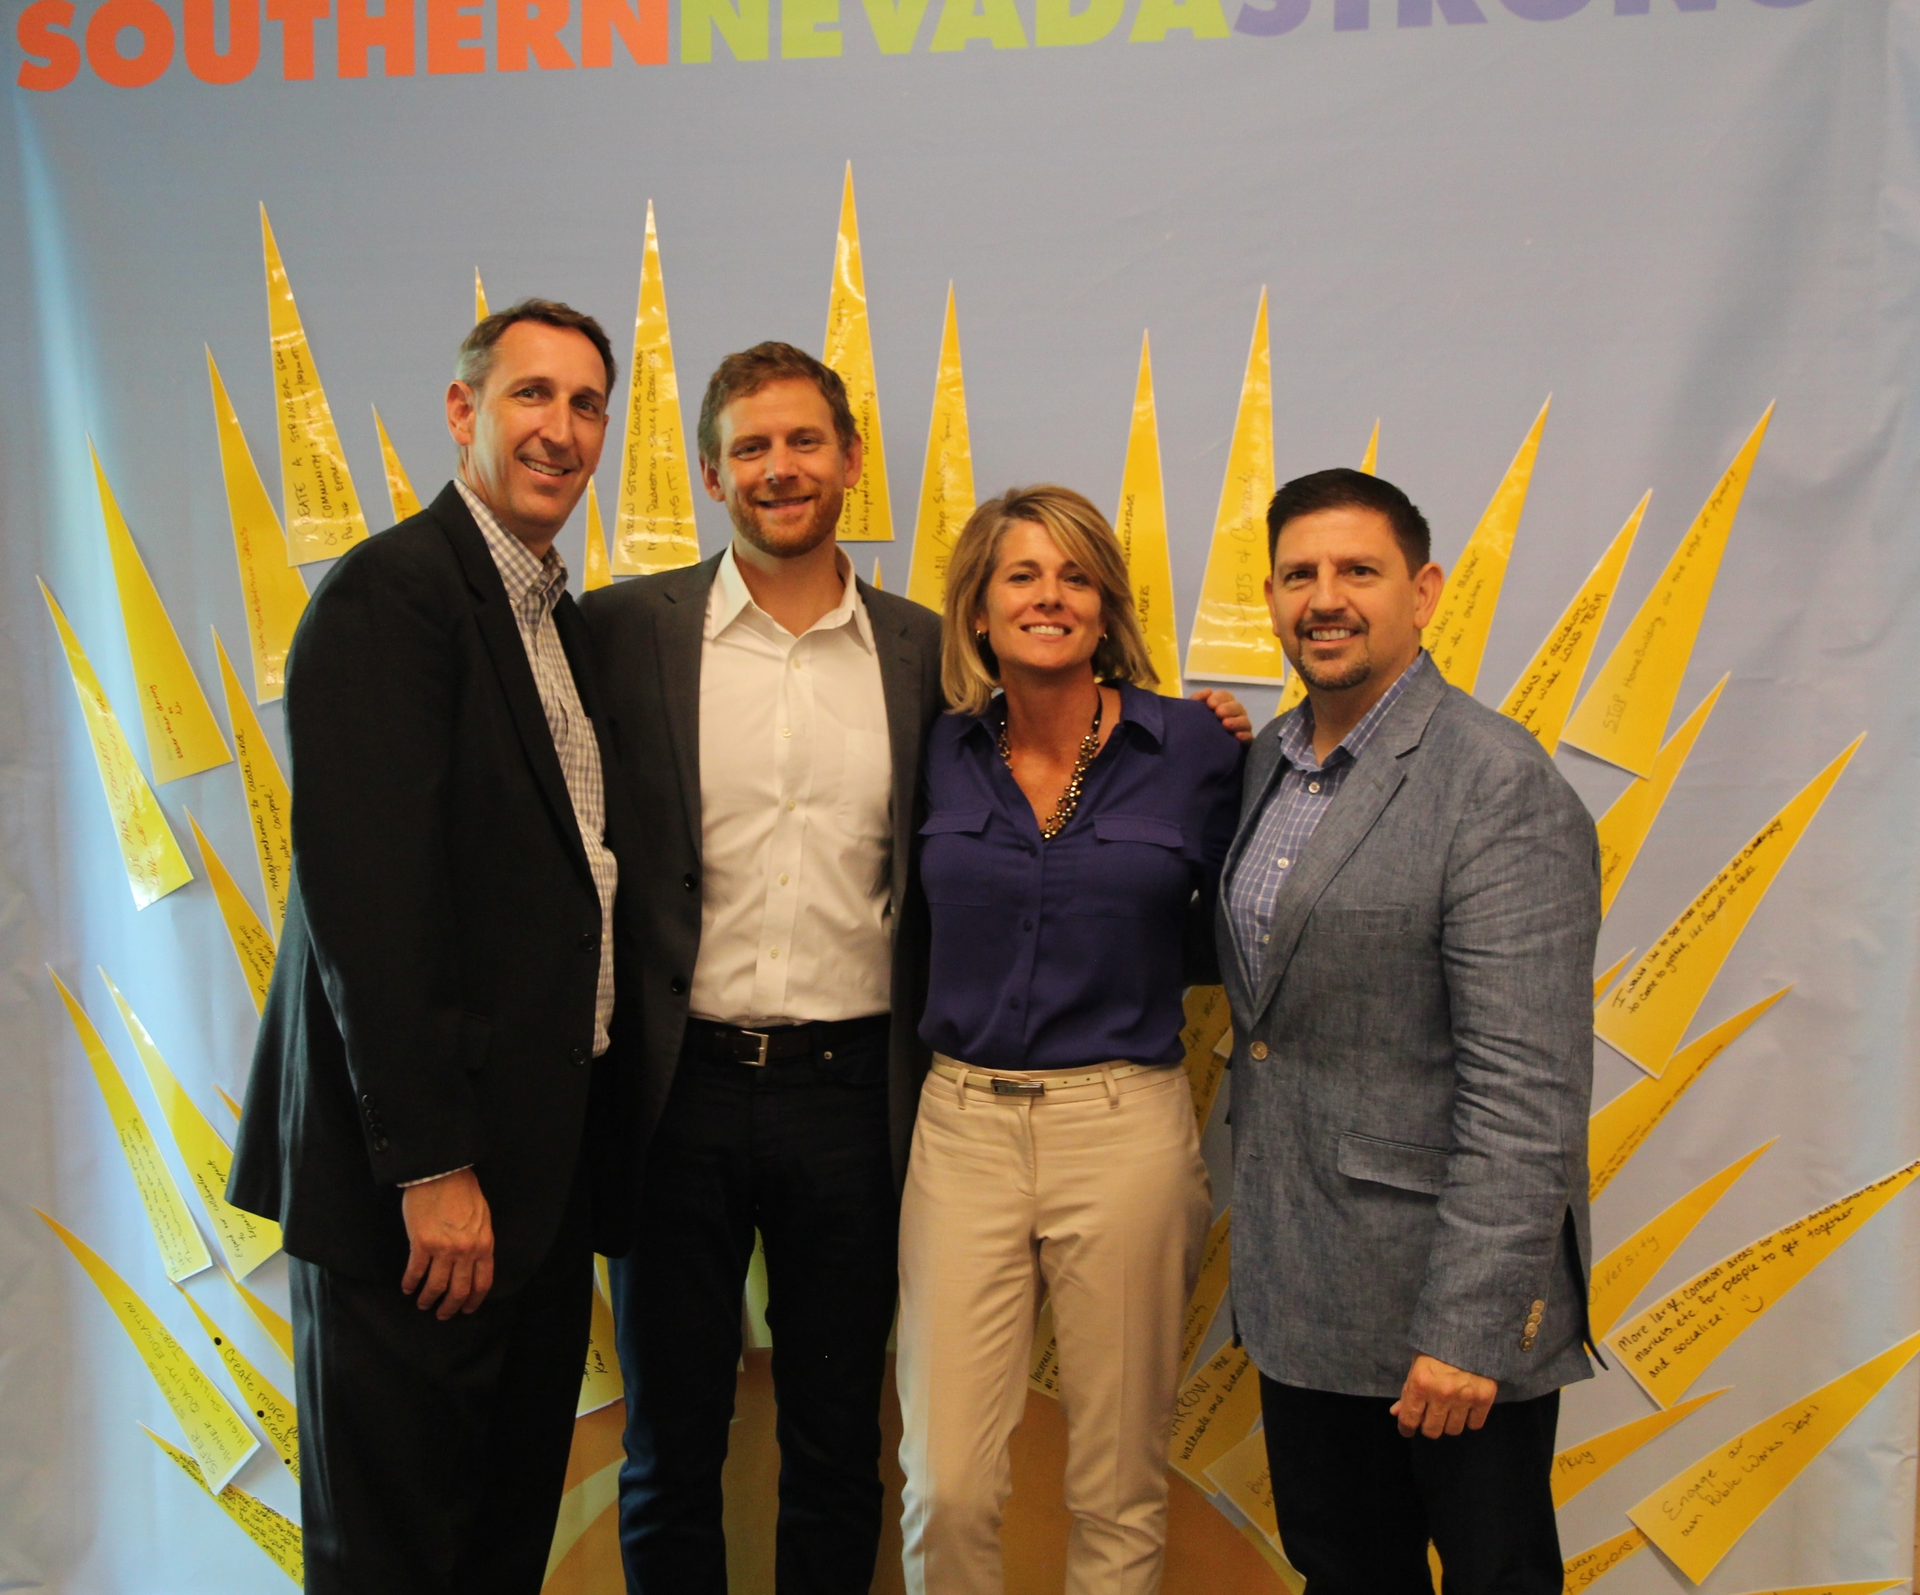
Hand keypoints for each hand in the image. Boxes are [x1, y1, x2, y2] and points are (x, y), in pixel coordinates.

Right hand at [400, 1168, 494, 1318]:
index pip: (482, 1283)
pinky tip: (407, 1288)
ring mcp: (444, 1249)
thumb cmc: (464, 1192)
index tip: (466, 1310)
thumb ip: (479, 1242)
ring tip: (423, 1303)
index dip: (473, 1301)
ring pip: (436, 1286)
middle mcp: (466, 1251)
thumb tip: (474, 1263)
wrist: (443, 1173)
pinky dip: (410, 1283)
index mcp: (484, 1245)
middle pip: (459, 1290)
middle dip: (450, 1307)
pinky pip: (415, 1272)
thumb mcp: (482, 1219)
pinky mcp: (422, 1243)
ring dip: (428, 1299)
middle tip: (442, 1315)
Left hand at [1190, 687, 1253, 742]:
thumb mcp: (1192, 712)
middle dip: (1228, 708)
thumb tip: (1208, 691)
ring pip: (1245, 721)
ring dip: (1236, 721)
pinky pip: (1250, 738)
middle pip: (1237, 707)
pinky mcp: (1245, 743)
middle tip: (1218, 713)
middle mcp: (1234, 714)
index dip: (1219, 698)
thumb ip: (1198, 699)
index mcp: (1223, 704)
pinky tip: (1237, 736)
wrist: (1194, 751)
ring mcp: (1241, 728)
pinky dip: (1245, 736)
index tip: (1210, 704)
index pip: (1225, 696)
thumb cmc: (1194, 727)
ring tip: (1225, 724)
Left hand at [1390, 1354, 1496, 1438]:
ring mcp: (1464, 1397)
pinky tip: (1466, 1407)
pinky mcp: (1484, 1398)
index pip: (1409, 1420)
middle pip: (1432, 1431)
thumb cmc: (1437, 1347)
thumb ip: (1408, 1391)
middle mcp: (1441, 1393)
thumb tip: (1397, 1414)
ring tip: (1449, 1409)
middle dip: (1428, 1425)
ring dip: (1449, 1423)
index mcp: (1420, 1383)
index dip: (1406, 1428)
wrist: (1470, 1331)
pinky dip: (1469, 1419)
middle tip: (1431, 1415)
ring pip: (1453, 1430)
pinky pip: (1474, 1424)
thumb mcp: (1417, 1365)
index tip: (1407, 1429)